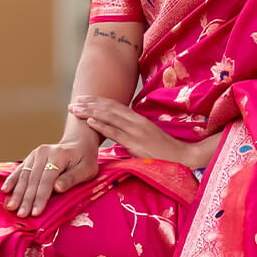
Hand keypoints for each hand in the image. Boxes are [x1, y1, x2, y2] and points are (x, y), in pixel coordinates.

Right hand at [2, 139, 99, 216]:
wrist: (78, 144)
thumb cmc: (84, 160)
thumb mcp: (86, 169)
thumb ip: (72, 178)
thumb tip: (57, 188)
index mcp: (58, 155)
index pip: (47, 180)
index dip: (41, 197)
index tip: (36, 212)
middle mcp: (43, 153)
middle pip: (33, 179)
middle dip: (26, 199)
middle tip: (21, 215)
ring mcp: (35, 155)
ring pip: (24, 176)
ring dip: (17, 193)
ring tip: (11, 207)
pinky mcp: (30, 158)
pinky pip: (19, 170)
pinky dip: (11, 181)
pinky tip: (5, 191)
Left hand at [68, 96, 212, 168]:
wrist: (183, 158)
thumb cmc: (166, 151)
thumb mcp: (147, 138)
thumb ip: (132, 134)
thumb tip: (117, 135)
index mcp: (138, 119)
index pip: (115, 106)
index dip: (98, 101)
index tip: (83, 99)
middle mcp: (136, 122)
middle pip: (109, 108)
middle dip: (89, 104)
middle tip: (73, 102)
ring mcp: (136, 132)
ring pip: (109, 117)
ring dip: (90, 112)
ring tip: (75, 109)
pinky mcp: (136, 144)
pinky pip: (116, 133)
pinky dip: (102, 126)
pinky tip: (90, 121)